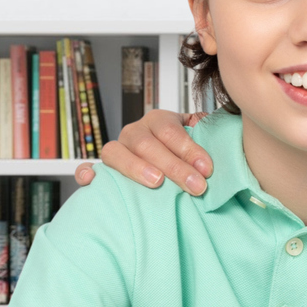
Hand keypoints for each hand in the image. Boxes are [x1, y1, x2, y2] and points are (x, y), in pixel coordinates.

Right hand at [75, 109, 212, 194]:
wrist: (168, 164)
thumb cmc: (187, 156)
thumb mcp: (200, 140)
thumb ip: (208, 136)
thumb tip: (220, 137)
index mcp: (159, 120)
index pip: (171, 131)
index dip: (189, 149)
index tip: (206, 169)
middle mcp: (135, 132)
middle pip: (147, 144)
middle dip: (173, 166)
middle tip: (195, 185)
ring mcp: (116, 149)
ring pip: (116, 152)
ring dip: (135, 167)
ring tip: (156, 182)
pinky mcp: (102, 169)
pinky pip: (87, 168)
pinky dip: (86, 173)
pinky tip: (92, 181)